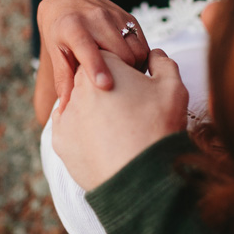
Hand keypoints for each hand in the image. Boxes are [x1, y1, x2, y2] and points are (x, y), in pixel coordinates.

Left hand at [37, 0, 149, 109]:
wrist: (69, 1)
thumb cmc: (59, 33)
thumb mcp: (56, 52)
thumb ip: (63, 79)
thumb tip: (64, 110)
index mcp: (72, 27)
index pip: (87, 47)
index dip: (97, 66)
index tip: (105, 85)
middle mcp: (95, 18)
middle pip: (121, 54)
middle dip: (123, 75)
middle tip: (116, 87)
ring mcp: (115, 16)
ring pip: (137, 50)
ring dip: (135, 68)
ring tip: (123, 76)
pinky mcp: (129, 17)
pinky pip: (143, 44)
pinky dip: (140, 59)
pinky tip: (129, 65)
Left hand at [52, 49, 188, 190]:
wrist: (143, 178)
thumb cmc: (158, 128)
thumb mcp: (173, 87)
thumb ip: (162, 62)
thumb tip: (153, 55)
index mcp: (101, 65)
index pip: (109, 57)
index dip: (125, 70)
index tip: (137, 86)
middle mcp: (76, 86)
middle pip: (91, 81)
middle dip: (106, 90)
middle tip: (129, 109)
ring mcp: (66, 116)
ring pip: (80, 106)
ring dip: (94, 112)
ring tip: (118, 129)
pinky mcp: (61, 142)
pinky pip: (70, 131)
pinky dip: (84, 134)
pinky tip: (103, 141)